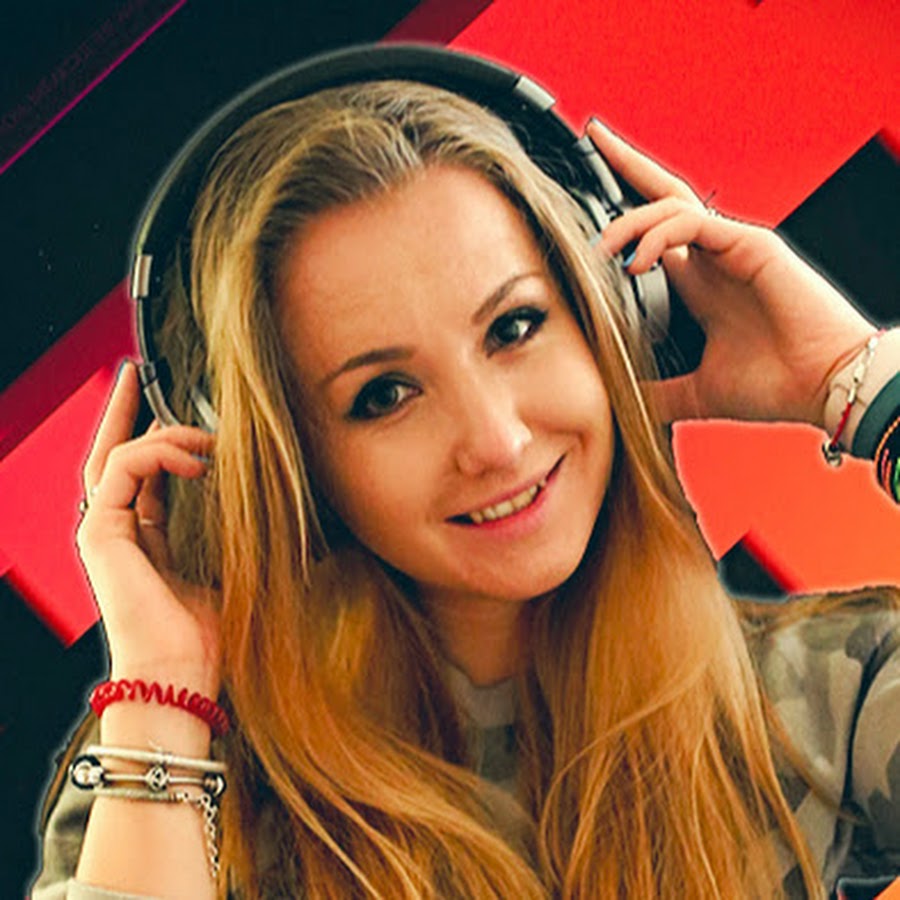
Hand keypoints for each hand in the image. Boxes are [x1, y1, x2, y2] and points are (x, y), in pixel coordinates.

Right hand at [77, 362, 220, 695]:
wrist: (182, 677)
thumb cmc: (208, 635)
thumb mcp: (231, 568)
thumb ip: (234, 532)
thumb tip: (276, 505)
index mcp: (144, 537)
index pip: (142, 472)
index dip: (154, 436)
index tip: (165, 403)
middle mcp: (117, 529)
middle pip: (110, 454)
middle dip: (122, 410)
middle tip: (133, 372)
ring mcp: (103, 531)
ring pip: (117, 455)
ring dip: (162, 433)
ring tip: (206, 438)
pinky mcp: (99, 533)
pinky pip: (123, 468)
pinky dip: (158, 452)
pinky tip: (198, 459)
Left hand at [586, 119, 873, 425]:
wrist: (824, 388)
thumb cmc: (775, 385)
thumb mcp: (696, 390)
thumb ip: (658, 390)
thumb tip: (619, 401)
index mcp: (699, 283)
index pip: (653, 232)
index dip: (622, 215)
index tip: (583, 206)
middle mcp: (712, 257)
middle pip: (662, 195)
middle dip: (625, 163)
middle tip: (591, 138)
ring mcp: (731, 246)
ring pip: (670, 205)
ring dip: (628, 220)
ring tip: (600, 249)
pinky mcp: (750, 244)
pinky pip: (694, 222)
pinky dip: (659, 235)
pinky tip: (637, 264)